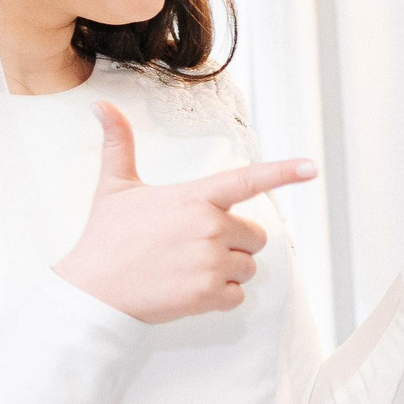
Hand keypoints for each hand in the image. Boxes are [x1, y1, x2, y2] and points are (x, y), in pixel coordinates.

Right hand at [53, 103, 317, 323]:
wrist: (92, 293)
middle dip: (234, 243)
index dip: (283, 172)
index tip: (311, 168)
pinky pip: (238, 296)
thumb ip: (119, 145)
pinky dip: (220, 298)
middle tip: (193, 248)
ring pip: (248, 267)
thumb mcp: (114, 188)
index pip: (247, 180)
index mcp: (195, 198)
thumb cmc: (105, 239)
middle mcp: (209, 227)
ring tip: (186, 270)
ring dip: (227, 271)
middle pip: (255, 236)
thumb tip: (101, 106)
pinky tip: (188, 291)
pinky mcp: (209, 294)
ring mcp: (211, 262)